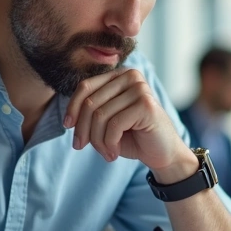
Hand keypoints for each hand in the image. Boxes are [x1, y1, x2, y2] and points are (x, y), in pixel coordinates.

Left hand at [64, 68, 195, 180]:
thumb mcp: (106, 121)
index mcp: (119, 75)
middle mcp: (131, 76)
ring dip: (97, 141)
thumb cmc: (133, 138)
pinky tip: (113, 153)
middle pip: (91, 102)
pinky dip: (109, 144)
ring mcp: (140, 89)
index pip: (85, 86)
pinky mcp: (146, 105)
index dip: (72, 108)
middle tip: (81, 147)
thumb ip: (91, 111)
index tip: (67, 127)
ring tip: (105, 153)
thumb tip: (69, 116)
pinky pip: (114, 125)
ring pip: (100, 115)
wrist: (163, 154)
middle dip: (83, 129)